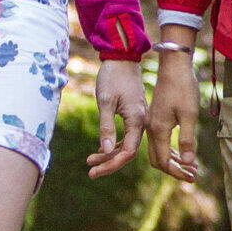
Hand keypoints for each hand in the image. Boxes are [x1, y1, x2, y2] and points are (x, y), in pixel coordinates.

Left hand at [86, 56, 148, 177]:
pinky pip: (126, 136)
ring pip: (126, 145)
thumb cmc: (112, 77)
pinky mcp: (134, 115)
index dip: (112, 164)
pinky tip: (100, 149)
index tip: (95, 171)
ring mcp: (139, 119)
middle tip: (90, 173)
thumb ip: (106, 127)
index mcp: (137, 120)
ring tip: (90, 162)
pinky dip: (113, 144)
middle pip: (128, 152)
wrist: (121, 57)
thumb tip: (106, 150)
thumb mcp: (105, 101)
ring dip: (109, 155)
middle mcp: (141, 122)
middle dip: (109, 163)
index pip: (128, 152)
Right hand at [146, 45, 202, 182]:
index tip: (192, 178)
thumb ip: (187, 139)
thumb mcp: (189, 114)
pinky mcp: (156, 118)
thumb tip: (188, 163)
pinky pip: (160, 141)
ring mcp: (152, 123)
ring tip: (192, 168)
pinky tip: (184, 153)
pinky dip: (171, 150)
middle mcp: (151, 128)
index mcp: (157, 129)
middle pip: (158, 159)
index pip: (163, 161)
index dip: (177, 172)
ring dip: (174, 161)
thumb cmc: (183, 87)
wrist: (173, 65)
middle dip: (174, 170)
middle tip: (193, 176)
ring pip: (159, 151)